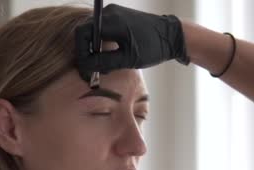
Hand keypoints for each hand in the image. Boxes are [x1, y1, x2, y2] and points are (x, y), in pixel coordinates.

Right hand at [75, 4, 189, 80]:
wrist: (172, 35)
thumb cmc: (153, 47)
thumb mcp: (127, 59)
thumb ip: (103, 62)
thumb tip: (85, 66)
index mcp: (111, 21)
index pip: (82, 33)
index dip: (80, 52)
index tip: (85, 68)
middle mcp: (109, 13)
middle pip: (86, 33)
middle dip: (86, 53)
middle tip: (91, 71)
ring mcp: (114, 13)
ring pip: (93, 33)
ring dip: (93, 50)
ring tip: (102, 67)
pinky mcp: (119, 18)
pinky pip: (102, 31)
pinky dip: (101, 44)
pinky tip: (108, 58)